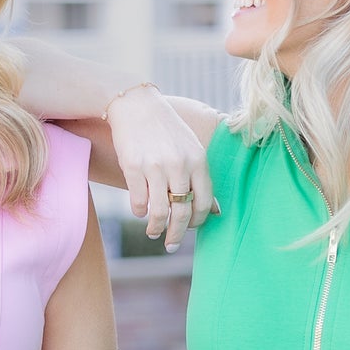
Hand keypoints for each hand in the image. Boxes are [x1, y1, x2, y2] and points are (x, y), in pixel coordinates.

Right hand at [107, 86, 214, 249]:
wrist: (137, 105)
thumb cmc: (167, 130)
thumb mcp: (191, 149)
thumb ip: (201, 179)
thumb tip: (215, 212)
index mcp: (198, 161)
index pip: (204, 203)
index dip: (198, 222)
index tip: (190, 228)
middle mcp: (179, 165)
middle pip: (182, 212)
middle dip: (177, 234)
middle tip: (171, 245)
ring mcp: (155, 166)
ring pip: (159, 211)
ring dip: (156, 228)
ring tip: (153, 233)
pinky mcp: (133, 167)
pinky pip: (139, 201)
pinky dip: (139, 212)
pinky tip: (141, 212)